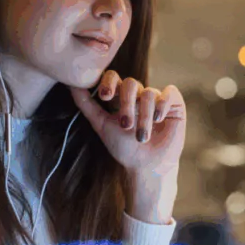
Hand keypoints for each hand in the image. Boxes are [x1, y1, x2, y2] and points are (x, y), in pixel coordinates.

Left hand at [70, 70, 185, 177]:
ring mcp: (157, 98)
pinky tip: (159, 120)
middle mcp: (139, 95)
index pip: (114, 77)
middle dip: (127, 105)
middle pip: (131, 84)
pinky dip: (162, 105)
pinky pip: (169, 92)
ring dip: (144, 117)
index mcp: (121, 97)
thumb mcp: (101, 124)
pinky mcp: (174, 104)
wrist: (147, 166)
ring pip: (148, 94)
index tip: (105, 96)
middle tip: (126, 125)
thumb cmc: (124, 148)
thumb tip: (70, 83)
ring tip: (142, 137)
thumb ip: (86, 104)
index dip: (109, 82)